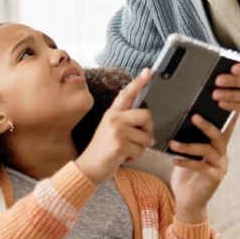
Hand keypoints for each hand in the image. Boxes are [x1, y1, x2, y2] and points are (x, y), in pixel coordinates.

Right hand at [76, 68, 153, 184]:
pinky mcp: (119, 144)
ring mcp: (116, 131)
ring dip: (140, 149)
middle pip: (146, 115)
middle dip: (148, 130)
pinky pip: (141, 150)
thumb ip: (127, 126)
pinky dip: (136, 157)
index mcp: (112, 113)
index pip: (127, 94)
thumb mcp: (111, 131)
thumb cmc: (103, 151)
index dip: (138, 82)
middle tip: (140, 141)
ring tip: (126, 152)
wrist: (88, 167)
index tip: (148, 71)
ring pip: (146, 137)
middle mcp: (114, 118)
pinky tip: (124, 158)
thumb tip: (151, 134)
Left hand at [168, 113, 238, 222]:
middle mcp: (222, 155)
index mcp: (217, 147)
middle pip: (218, 136)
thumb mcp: (188, 154)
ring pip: (208, 150)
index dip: (228, 116)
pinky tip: (174, 160)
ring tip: (173, 143)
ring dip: (189, 146)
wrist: (188, 201)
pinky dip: (187, 162)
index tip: (226, 102)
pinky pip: (201, 166)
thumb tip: (178, 120)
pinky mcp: (214, 178)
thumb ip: (189, 139)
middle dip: (206, 125)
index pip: (225, 128)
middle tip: (194, 116)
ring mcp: (220, 167)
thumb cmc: (186, 175)